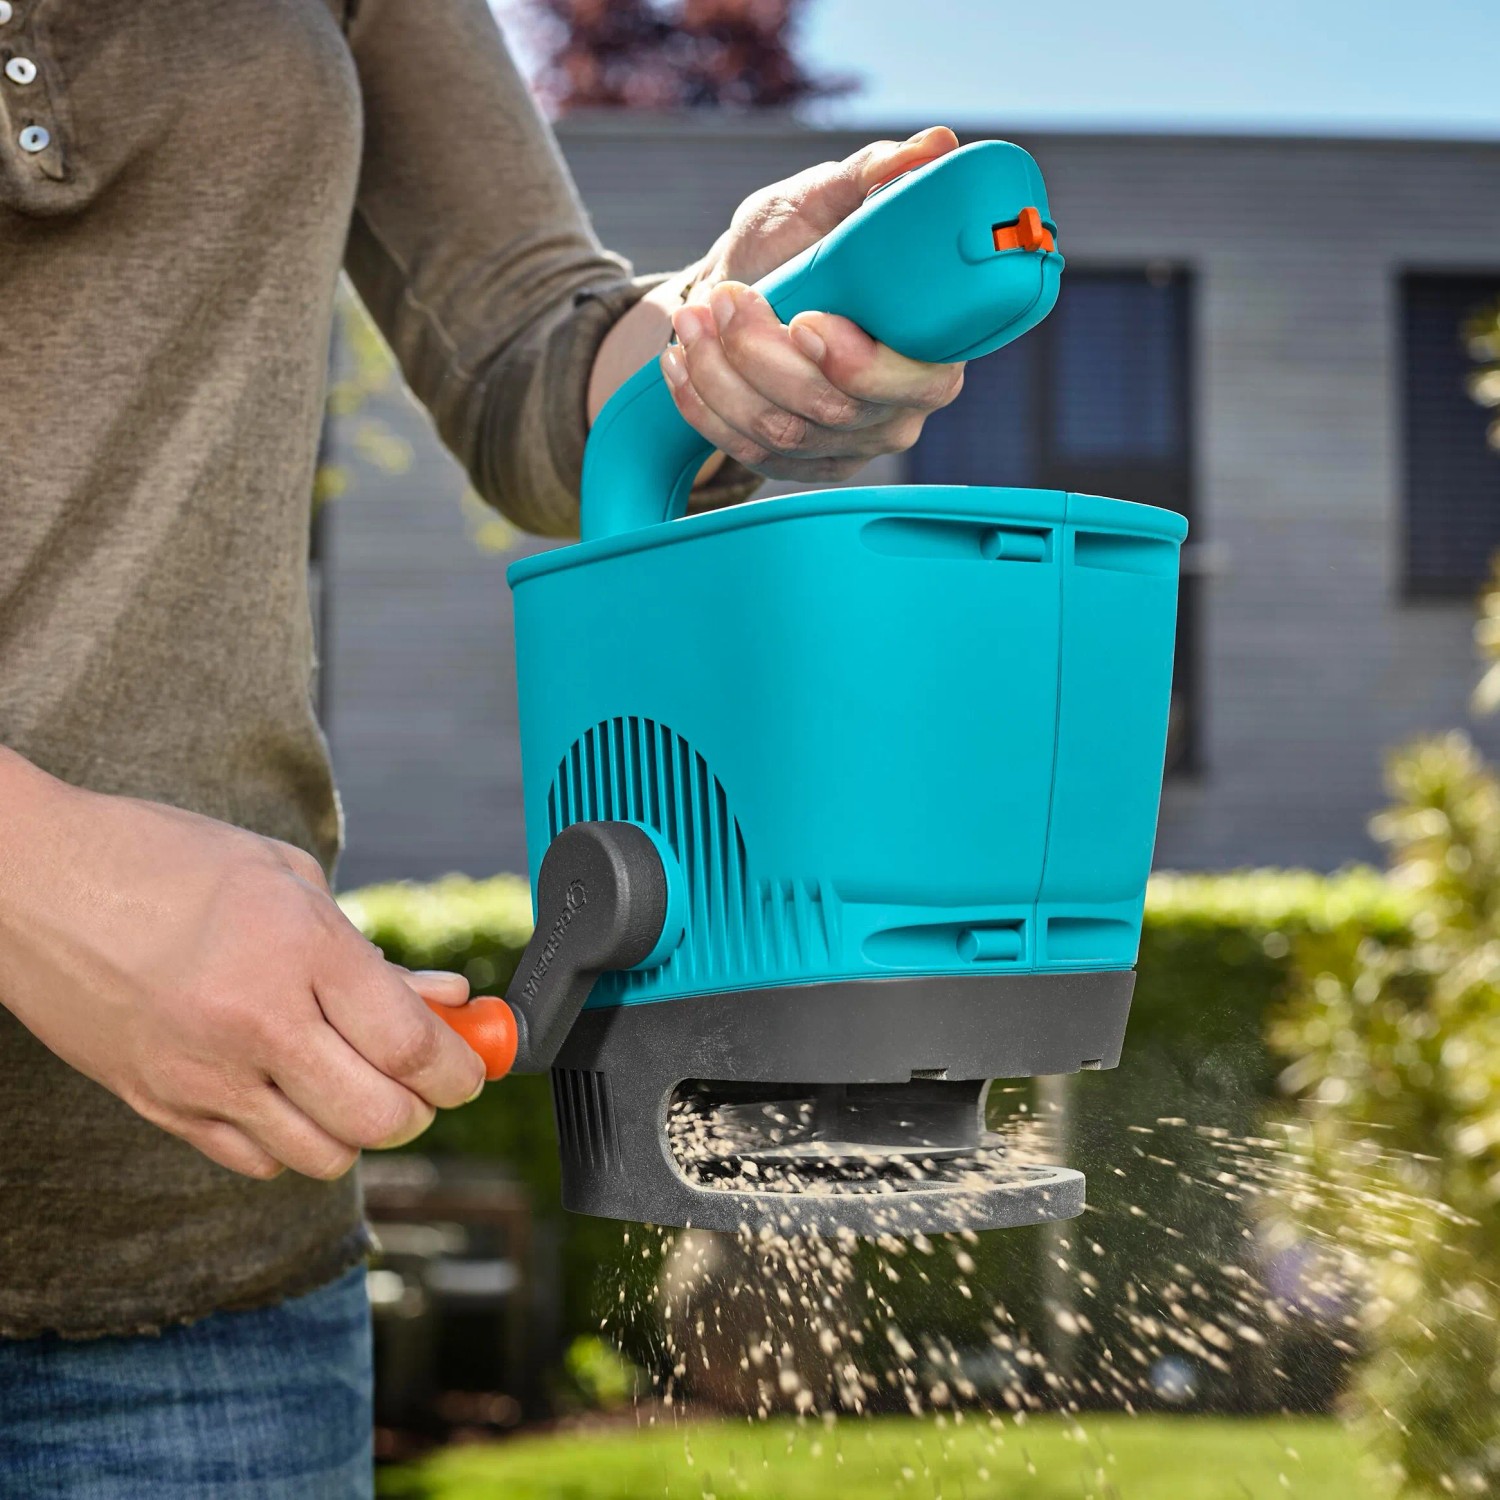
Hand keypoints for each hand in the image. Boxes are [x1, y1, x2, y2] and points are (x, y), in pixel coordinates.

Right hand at [0, 751, 485, 1180]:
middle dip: (421, 1108)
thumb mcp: (287, 879)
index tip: (472, 1066)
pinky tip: (289, 1094)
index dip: (460, 1068)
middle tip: (423, 1081)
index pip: (410, 1046)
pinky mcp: (158, 1106)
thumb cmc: (162, 859)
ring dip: (357, 1131)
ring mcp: (202, 1074)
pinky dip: (291, 1143)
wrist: (29, 882)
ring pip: (321, 1156)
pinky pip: (253, 1162)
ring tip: (353, 1083)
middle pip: (379, 1118)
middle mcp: (255, 1022)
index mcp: (297, 950)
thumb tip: (447, 1001)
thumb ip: (373, 954)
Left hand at [663, 125, 965, 485]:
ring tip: (691, 316)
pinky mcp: (797, 464)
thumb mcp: (826, 200)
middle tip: (726, 300)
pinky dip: (701, 404)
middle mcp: (897, 410)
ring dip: (723, 375)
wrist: (746, 290)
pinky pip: (745, 452)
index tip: (806, 321)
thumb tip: (935, 145)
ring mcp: (846, 445)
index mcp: (932, 351)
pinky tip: (680, 360)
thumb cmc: (797, 247)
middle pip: (833, 409)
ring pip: (780, 432)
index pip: (912, 381)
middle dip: (764, 358)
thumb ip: (875, 176)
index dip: (859, 364)